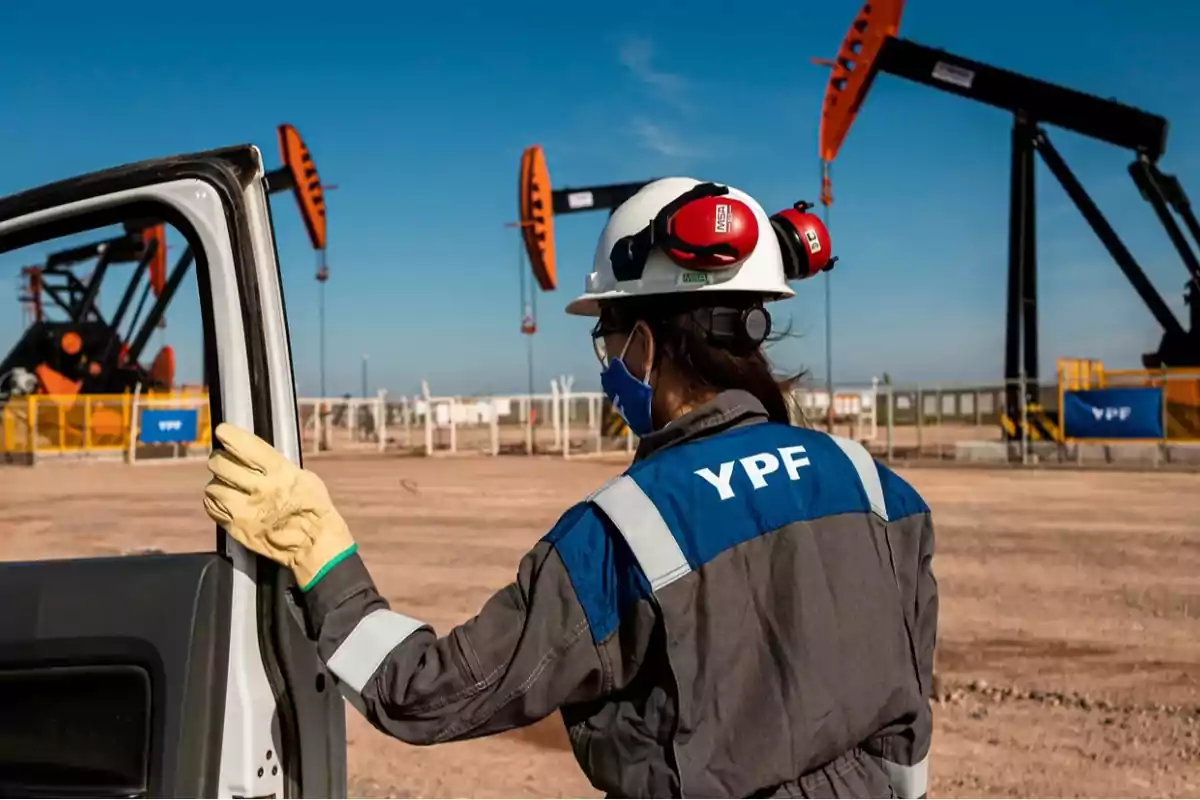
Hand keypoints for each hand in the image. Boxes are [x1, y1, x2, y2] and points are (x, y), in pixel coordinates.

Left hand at [204, 422, 355, 589]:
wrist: (313, 544)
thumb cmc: (314, 508)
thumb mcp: (304, 477)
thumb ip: (276, 465)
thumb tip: (252, 454)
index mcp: (279, 472)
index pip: (243, 446)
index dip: (228, 435)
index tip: (223, 432)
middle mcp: (259, 489)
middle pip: (220, 464)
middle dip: (221, 459)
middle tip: (227, 462)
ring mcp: (244, 510)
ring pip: (213, 486)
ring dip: (219, 483)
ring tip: (230, 486)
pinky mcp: (234, 528)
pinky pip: (212, 507)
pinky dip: (216, 501)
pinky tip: (228, 501)